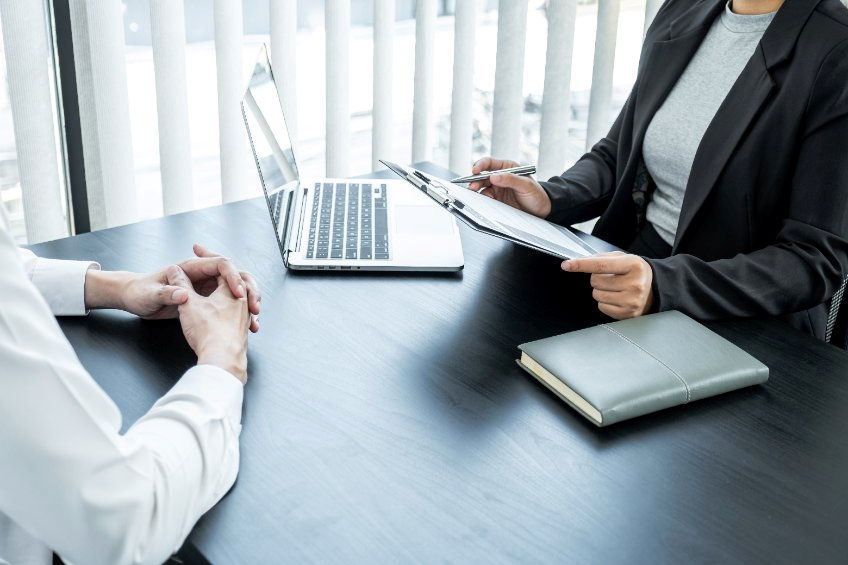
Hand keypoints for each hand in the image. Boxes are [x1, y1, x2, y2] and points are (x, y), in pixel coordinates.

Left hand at [84, 244, 260, 331]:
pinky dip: (239, 312)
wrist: (132, 298)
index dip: (234, 277)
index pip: (222, 264)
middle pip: (235, 275)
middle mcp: (200, 276)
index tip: (239, 293)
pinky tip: (244, 325)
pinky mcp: (203, 299)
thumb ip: (168, 294)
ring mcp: (203, 287)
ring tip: (254, 320)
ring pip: (235, 290)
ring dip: (247, 302)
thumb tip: (182, 294)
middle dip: (248, 290)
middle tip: (255, 307)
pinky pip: (228, 302)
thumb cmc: (139, 293)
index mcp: (191, 268)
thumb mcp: (151, 296)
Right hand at [166, 265, 249, 382]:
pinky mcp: (242, 329)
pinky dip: (228, 304)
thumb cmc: (209, 333)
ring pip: (239, 295)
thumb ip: (180, 285)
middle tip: (209, 261)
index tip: (197, 248)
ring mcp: (244, 316)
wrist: (223, 361)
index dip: (207, 254)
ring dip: (227, 287)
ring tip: (216, 283)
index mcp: (231, 290)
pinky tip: (218, 310)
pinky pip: (237, 310)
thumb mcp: (188, 304)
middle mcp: (242, 301)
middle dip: (221, 269)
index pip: (222, 264)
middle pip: (235, 277)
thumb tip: (173, 271)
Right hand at [465, 156, 550, 217]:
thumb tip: (494, 176)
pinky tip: (483, 202)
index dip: (480, 165)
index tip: (475, 170)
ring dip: (478, 191)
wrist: (541, 210)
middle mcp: (501, 177)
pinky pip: (485, 198)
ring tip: (476, 195)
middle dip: (475, 180)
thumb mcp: (526, 185)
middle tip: (472, 187)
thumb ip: (510, 179)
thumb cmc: (537, 195)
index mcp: (508, 168)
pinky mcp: (496, 200)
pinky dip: (482, 199)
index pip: (490, 163)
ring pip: (482, 187)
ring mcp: (498, 188)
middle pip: (482, 175)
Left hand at [562, 251, 653, 318]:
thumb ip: (601, 258)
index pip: (600, 265)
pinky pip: (602, 307)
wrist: (655, 288)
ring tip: (615, 288)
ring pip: (597, 295)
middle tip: (610, 278)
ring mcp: (631, 301)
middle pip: (595, 281)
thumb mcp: (623, 258)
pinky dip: (605, 302)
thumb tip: (579, 262)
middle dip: (597, 279)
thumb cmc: (635, 271)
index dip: (581, 264)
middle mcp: (634, 283)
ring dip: (600, 291)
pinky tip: (617, 297)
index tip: (566, 265)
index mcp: (633, 265)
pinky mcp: (628, 314)